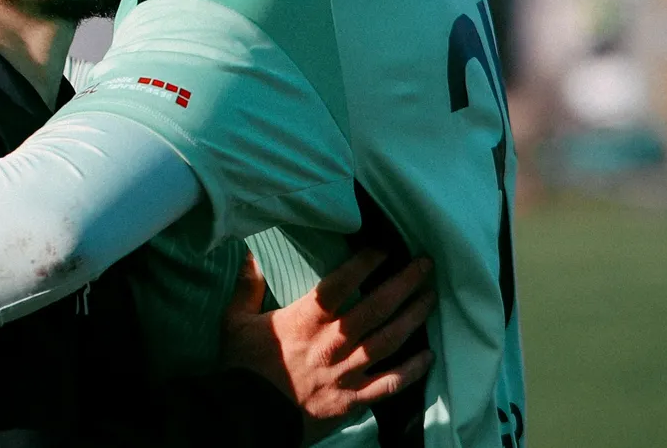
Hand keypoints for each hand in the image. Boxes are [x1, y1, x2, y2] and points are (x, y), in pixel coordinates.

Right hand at [220, 249, 435, 421]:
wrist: (248, 418)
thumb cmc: (243, 368)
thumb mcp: (235, 322)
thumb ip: (247, 287)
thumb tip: (251, 256)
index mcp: (304, 321)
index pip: (339, 285)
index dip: (363, 264)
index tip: (382, 248)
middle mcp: (331, 344)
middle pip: (375, 309)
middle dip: (403, 284)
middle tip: (425, 264)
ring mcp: (346, 373)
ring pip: (388, 341)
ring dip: (413, 318)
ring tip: (430, 298)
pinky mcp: (353, 400)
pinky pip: (390, 384)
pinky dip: (412, 370)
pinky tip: (429, 356)